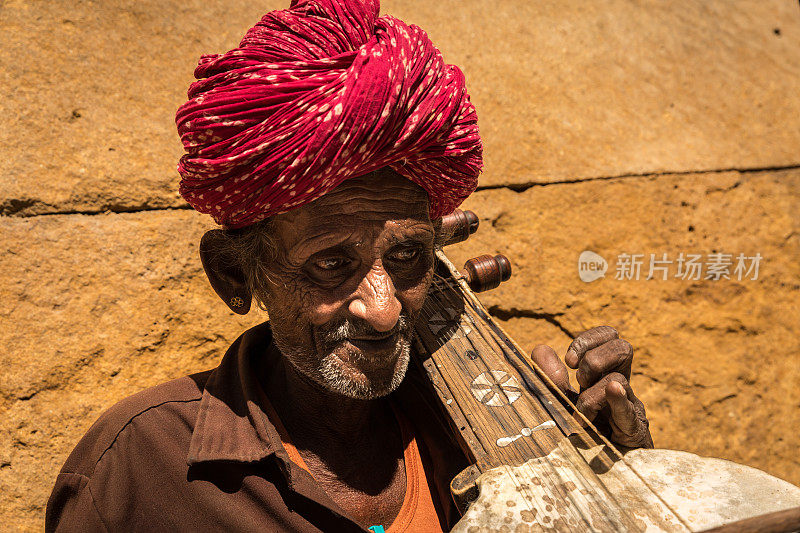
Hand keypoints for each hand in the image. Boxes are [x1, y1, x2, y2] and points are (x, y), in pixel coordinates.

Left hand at [530, 326, 652, 448]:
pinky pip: (630, 412)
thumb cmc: (578, 432)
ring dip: (591, 395)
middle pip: (623, 348)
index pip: (608, 337)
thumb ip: (550, 377)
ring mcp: (631, 406)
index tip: (569, 361)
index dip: (588, 340)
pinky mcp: (635, 431)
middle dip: (594, 359)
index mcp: (604, 372)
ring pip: (619, 381)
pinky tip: (612, 393)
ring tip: (581, 415)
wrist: (598, 472)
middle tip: (579, 381)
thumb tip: (542, 349)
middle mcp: (621, 385)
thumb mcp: (559, 401)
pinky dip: (618, 401)